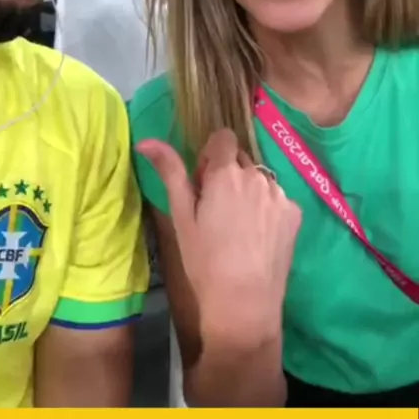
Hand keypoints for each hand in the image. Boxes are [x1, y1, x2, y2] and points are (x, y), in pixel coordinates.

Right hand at [137, 129, 300, 347]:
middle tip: (216, 210)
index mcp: (226, 173)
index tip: (204, 183)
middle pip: (240, 159)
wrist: (244, 304)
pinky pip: (277, 198)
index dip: (210, 156)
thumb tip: (147, 140)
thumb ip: (170, 171)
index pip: (223, 137)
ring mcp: (280, 195)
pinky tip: (257, 237)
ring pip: (260, 178)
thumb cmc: (204, 261)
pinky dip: (266, 208)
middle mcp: (257, 176)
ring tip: (237, 228)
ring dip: (248, 190)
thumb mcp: (181, 216)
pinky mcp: (295, 213)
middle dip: (227, 174)